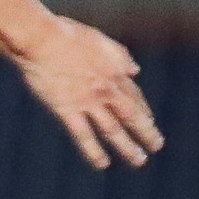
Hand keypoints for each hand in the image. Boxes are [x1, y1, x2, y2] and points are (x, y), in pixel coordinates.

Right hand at [15, 16, 159, 169]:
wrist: (42, 39)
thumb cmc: (67, 34)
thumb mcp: (100, 39)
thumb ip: (120, 56)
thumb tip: (135, 70)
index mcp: (115, 71)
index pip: (134, 96)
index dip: (143, 110)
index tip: (148, 121)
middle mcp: (106, 89)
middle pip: (131, 115)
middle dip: (146, 132)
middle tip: (156, 146)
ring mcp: (88, 101)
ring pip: (113, 129)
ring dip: (128, 146)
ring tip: (139, 160)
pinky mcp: (67, 109)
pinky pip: (83, 135)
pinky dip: (94, 151)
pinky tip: (103, 164)